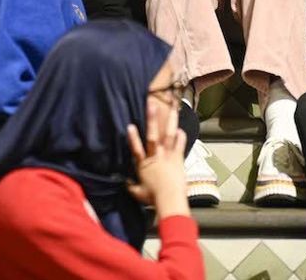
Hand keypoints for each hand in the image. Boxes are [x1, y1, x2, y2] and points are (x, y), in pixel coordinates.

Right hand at [126, 102, 188, 218]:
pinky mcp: (178, 159)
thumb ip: (130, 186)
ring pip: (168, 135)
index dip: (132, 137)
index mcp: (143, 165)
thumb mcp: (137, 193)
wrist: (170, 199)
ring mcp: (167, 156)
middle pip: (152, 135)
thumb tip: (124, 182)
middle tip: (152, 105)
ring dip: (170, 121)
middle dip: (151, 119)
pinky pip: (180, 145)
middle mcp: (155, 157)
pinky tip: (181, 129)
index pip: (135, 148)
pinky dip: (181, 137)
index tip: (130, 125)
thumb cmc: (153, 198)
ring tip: (173, 109)